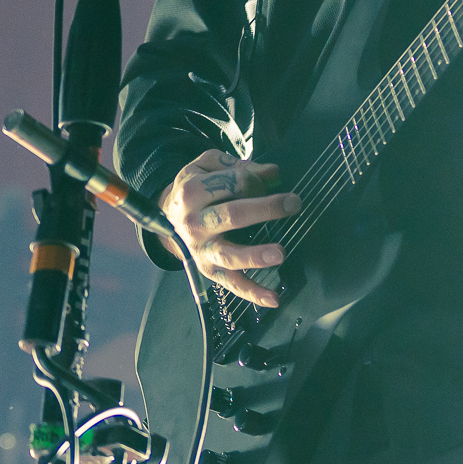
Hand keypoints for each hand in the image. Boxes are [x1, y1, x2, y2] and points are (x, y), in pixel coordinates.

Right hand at [158, 149, 299, 307]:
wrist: (169, 215)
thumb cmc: (195, 188)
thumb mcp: (206, 166)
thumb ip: (237, 165)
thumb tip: (272, 173)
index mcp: (192, 192)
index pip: (231, 183)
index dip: (256, 180)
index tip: (273, 179)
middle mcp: (194, 223)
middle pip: (232, 215)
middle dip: (266, 208)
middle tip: (293, 204)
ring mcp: (201, 250)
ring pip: (230, 255)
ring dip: (256, 255)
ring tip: (279, 253)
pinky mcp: (209, 270)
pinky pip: (232, 284)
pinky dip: (252, 293)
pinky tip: (273, 298)